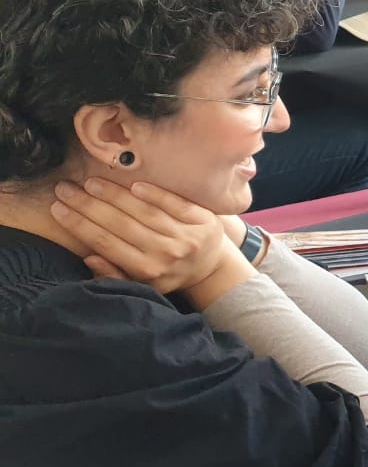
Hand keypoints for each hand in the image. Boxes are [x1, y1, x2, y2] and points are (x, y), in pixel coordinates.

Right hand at [49, 178, 242, 295]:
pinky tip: (133, 183)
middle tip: (65, 189)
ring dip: (114, 195)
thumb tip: (90, 258)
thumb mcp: (141, 283)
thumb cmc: (168, 273)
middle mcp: (166, 253)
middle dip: (88, 205)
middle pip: (120, 225)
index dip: (79, 225)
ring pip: (144, 212)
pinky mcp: (203, 220)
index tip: (57, 208)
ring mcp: (187, 236)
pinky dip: (154, 193)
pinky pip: (175, 203)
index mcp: (147, 271)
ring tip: (90, 183)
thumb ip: (114, 274)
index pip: (105, 243)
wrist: (212, 267)